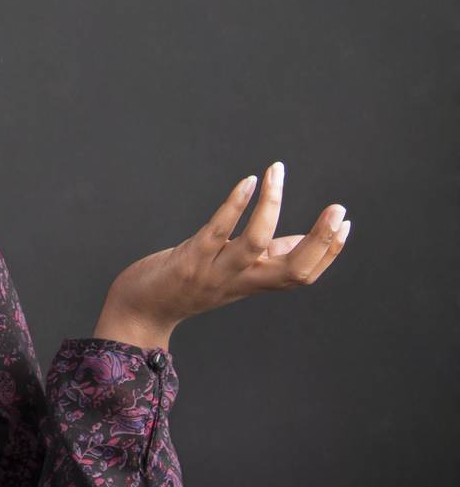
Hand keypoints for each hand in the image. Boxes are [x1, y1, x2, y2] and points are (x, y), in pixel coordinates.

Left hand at [97, 162, 351, 345]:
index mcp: (253, 284)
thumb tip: (300, 239)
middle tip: (338, 210)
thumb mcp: (231, 274)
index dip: (328, 252)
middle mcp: (239, 282)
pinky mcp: (189, 260)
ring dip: (271, 206)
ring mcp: (214, 272)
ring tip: (277, 174)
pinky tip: (247, 182)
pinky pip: (217, 230)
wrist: (140, 312)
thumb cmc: (186, 285)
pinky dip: (235, 205)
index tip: (345, 223)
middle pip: (294, 270)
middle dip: (320, 241)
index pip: (303, 274)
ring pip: (255, 243)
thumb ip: (264, 258)